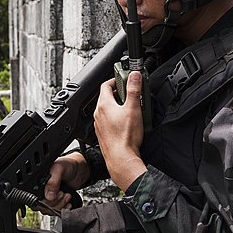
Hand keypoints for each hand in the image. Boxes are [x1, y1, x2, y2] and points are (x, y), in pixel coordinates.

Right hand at [40, 152, 89, 215]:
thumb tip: (49, 196)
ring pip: (49, 211)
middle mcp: (41, 190)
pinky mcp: (56, 202)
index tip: (55, 194)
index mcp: (37, 182)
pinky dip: (63, 209)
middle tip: (62, 193)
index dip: (45, 200)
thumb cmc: (68, 165)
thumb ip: (53, 181)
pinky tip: (68, 202)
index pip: (34, 198)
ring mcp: (48, 197)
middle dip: (55, 202)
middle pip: (41, 207)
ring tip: (66, 195)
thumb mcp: (59, 169)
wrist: (80, 169)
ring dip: (60, 206)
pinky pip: (56, 212)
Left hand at [94, 70, 146, 191]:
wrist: (121, 158)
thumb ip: (134, 89)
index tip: (124, 79)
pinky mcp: (103, 134)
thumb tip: (134, 75)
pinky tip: (126, 123)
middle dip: (119, 93)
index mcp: (104, 105)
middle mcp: (99, 114)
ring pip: (107, 110)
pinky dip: (116, 118)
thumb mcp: (134, 108)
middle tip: (130, 94)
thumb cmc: (126, 136)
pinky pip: (108, 121)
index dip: (115, 80)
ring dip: (117, 106)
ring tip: (130, 108)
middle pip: (106, 97)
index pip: (105, 85)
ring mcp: (100, 125)